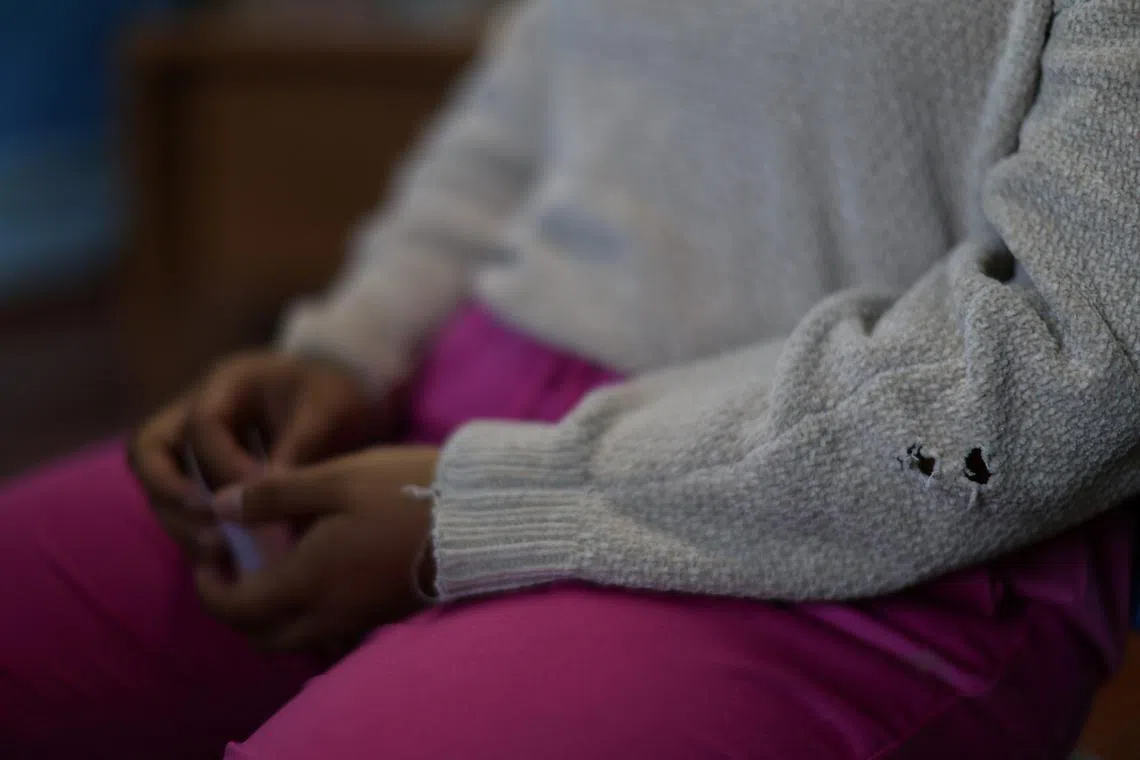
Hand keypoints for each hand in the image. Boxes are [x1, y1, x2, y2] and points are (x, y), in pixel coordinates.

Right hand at [129, 350, 386, 558]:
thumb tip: (269, 495)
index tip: (261, 491)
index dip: (225, 463)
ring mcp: (192, 448)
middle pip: (149, 452)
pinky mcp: (204, 480)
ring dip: (181, 522)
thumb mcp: (329, 408)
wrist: (344, 399)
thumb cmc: (337, 394)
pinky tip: (226, 560)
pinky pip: (182, 509)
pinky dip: (196, 533)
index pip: (202, 425)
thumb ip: (300, 445)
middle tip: (213, 530)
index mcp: (226, 383)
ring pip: (157, 487)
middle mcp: (194, 413)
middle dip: (171, 495)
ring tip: (219, 552)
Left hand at [194, 446, 438, 654]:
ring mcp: (358, 619)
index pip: (234, 607)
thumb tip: (219, 507)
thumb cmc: (404, 489)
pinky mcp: (382, 615)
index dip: (209, 585)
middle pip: (261, 635)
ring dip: (271, 615)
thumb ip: (272, 495)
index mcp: (306, 580)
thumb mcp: (334, 478)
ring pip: (295, 638)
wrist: (480, 517)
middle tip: (234, 565)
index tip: (210, 551)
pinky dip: (307, 615)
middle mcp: (327, 613)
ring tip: (274, 568)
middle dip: (235, 607)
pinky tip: (318, 573)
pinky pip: (328, 632)